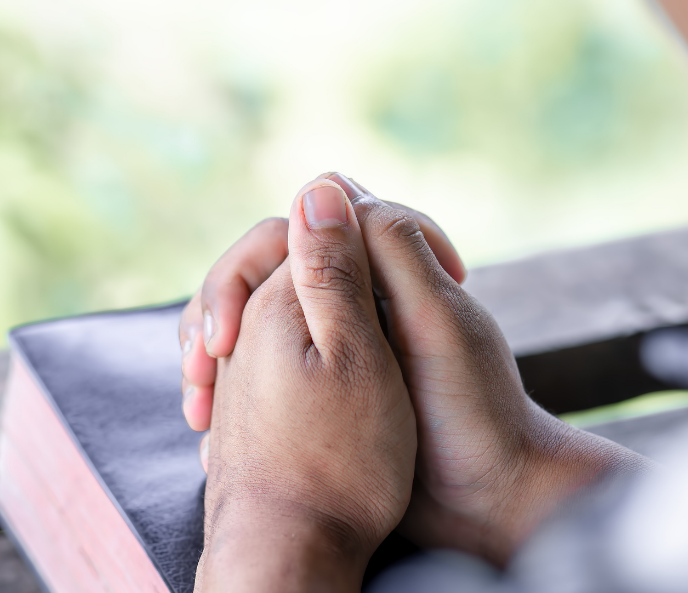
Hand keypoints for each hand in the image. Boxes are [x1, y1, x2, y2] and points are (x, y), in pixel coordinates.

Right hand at [184, 173, 650, 565]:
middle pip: (264, 267)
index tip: (232, 325)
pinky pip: (263, 363)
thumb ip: (389, 251)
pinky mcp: (326, 383)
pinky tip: (211, 417)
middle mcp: (358, 290)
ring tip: (198, 401)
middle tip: (203, 361)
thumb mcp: (436, 325)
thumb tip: (322, 185)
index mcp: (387, 263)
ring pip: (254, 315)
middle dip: (221, 305)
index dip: (257, 259)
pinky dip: (232, 383)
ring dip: (216, 346)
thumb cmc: (473, 413)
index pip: (301, 223)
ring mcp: (338, 337)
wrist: (489, 503)